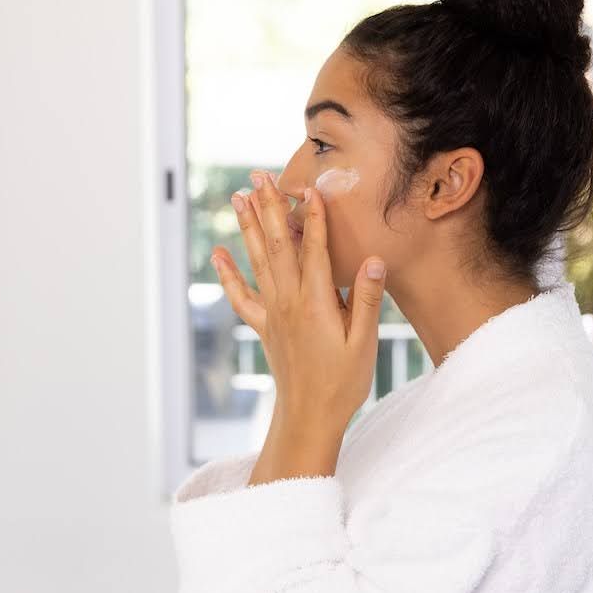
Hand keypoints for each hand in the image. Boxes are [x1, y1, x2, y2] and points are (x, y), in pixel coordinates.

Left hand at [210, 169, 387, 440]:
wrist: (309, 416)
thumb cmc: (343, 382)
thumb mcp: (364, 343)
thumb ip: (368, 300)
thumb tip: (374, 259)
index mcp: (316, 303)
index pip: (314, 250)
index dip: (313, 217)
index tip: (309, 186)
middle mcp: (289, 302)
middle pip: (278, 245)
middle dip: (269, 208)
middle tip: (259, 176)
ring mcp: (273, 313)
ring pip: (258, 261)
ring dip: (249, 227)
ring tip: (239, 197)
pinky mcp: (264, 326)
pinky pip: (241, 295)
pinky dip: (228, 273)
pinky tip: (218, 253)